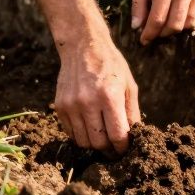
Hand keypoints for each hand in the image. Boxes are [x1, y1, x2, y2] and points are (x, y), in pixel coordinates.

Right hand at [54, 36, 140, 151]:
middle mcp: (88, 102)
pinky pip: (71, 133)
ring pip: (83, 141)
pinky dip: (81, 135)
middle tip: (114, 147)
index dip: (123, 147)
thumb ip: (132, 112)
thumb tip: (134, 136)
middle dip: (109, 149)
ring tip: (102, 138)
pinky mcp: (60, 106)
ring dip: (94, 144)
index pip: (117, 135)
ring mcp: (71, 105)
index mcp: (109, 96)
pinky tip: (89, 127)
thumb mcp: (128, 84)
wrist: (82, 46)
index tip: (125, 148)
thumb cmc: (110, 64)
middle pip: (99, 142)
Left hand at [131, 0, 194, 43]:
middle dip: (162, 34)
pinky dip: (188, 23)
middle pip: (174, 25)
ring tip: (166, 26)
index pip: (157, 19)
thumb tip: (136, 27)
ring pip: (189, 24)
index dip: (149, 34)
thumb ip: (138, 4)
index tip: (143, 40)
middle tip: (154, 33)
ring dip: (176, 30)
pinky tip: (178, 17)